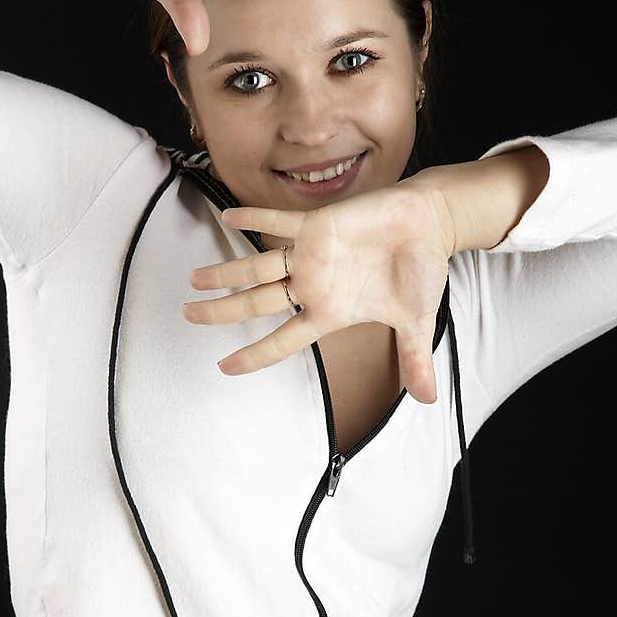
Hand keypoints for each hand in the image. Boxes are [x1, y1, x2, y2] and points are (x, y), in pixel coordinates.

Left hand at [182, 183, 456, 404]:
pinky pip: (277, 223)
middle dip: (221, 311)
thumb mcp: (415, 320)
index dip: (254, 355)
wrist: (428, 225)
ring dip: (225, 272)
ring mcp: (310, 256)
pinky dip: (252, 219)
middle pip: (256, 303)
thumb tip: (427, 399)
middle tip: (187, 315)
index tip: (225, 368)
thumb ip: (413, 357)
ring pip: (256, 267)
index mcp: (329, 312)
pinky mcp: (315, 225)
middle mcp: (312, 286)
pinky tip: (228, 216)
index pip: (283, 340)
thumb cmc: (420, 271)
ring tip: (194, 278)